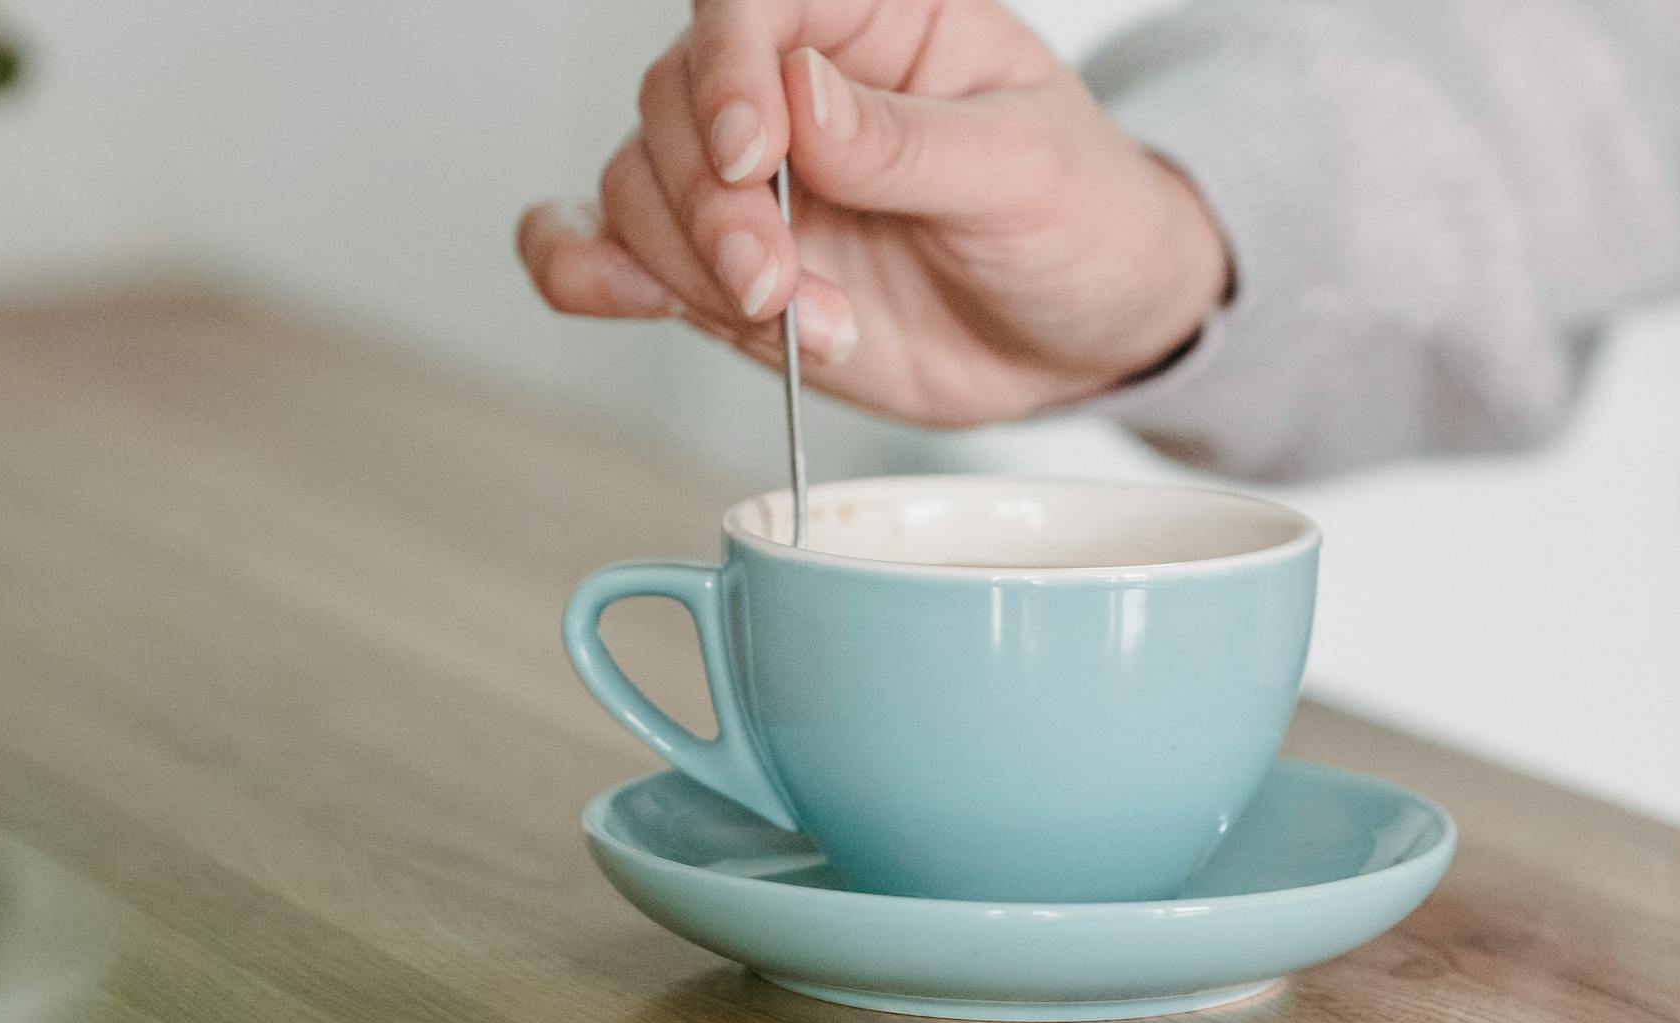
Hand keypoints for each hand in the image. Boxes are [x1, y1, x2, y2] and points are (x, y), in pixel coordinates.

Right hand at [516, 0, 1229, 427]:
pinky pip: (614, 248)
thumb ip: (911, 143)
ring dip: (688, 265)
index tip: (753, 157)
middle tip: (774, 282)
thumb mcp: (1029, 172)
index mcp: (873, 19)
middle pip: (677, 102)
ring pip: (640, 185)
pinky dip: (590, 270)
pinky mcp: (726, 268)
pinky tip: (617, 293)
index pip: (754, 3)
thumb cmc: (1082, 222)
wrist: (1089, 333)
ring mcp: (751, 183)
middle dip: (711, 204)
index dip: (729, 70)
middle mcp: (791, 88)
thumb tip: (800, 96)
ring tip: (794, 321)